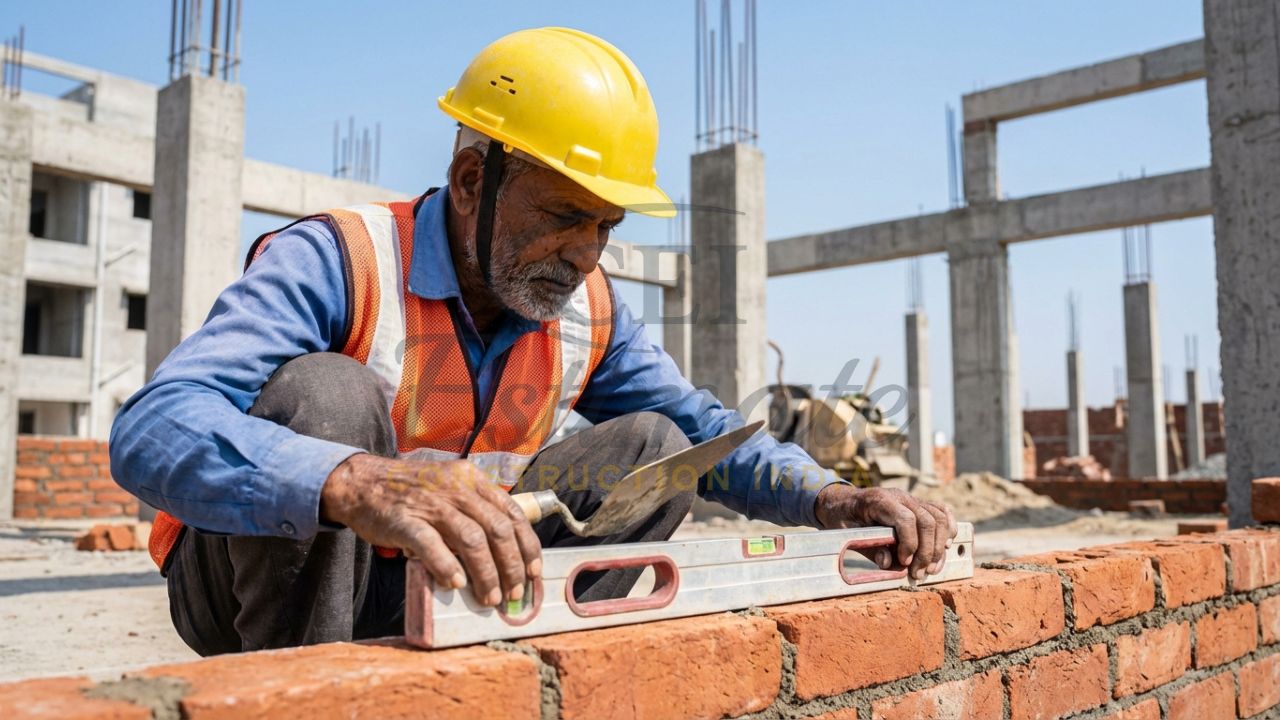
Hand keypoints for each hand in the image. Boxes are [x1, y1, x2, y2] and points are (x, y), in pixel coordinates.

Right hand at [320, 453, 541, 606]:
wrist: (362, 482)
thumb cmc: (410, 491)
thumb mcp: (450, 487)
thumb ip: (474, 508)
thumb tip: (503, 548)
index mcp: (472, 479)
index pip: (512, 512)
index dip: (527, 545)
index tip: (534, 571)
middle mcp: (456, 488)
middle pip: (497, 529)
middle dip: (512, 565)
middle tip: (514, 592)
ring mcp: (430, 503)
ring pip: (471, 539)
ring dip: (486, 573)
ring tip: (489, 597)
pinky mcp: (405, 519)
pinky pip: (432, 544)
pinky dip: (448, 566)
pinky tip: (456, 583)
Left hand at [814, 484, 956, 579]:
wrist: (841, 502)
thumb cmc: (842, 518)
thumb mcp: (847, 534)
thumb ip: (869, 548)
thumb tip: (890, 563)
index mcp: (879, 501)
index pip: (907, 519)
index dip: (910, 544)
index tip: (904, 563)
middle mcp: (899, 496)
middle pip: (927, 521)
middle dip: (927, 552)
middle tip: (919, 574)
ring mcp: (911, 499)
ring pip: (939, 518)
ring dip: (939, 547)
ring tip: (931, 568)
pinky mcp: (918, 505)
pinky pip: (941, 511)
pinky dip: (948, 528)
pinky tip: (946, 546)